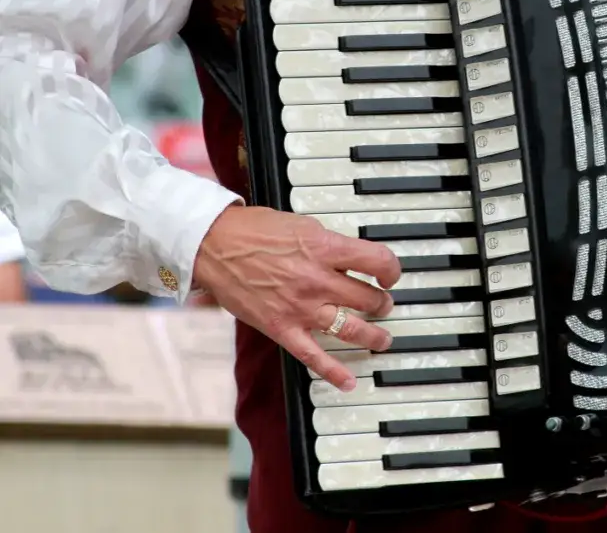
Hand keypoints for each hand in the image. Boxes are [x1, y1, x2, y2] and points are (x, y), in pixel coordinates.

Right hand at [193, 205, 399, 390]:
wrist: (214, 245)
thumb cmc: (255, 230)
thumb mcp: (304, 226)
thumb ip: (330, 245)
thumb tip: (352, 259)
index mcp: (325, 249)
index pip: (377, 261)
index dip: (391, 270)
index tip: (389, 275)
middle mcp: (317, 280)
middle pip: (367, 298)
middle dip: (382, 303)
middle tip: (382, 304)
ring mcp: (300, 307)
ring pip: (350, 328)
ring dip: (372, 336)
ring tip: (381, 338)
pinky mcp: (281, 328)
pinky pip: (313, 356)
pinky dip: (333, 372)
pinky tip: (349, 382)